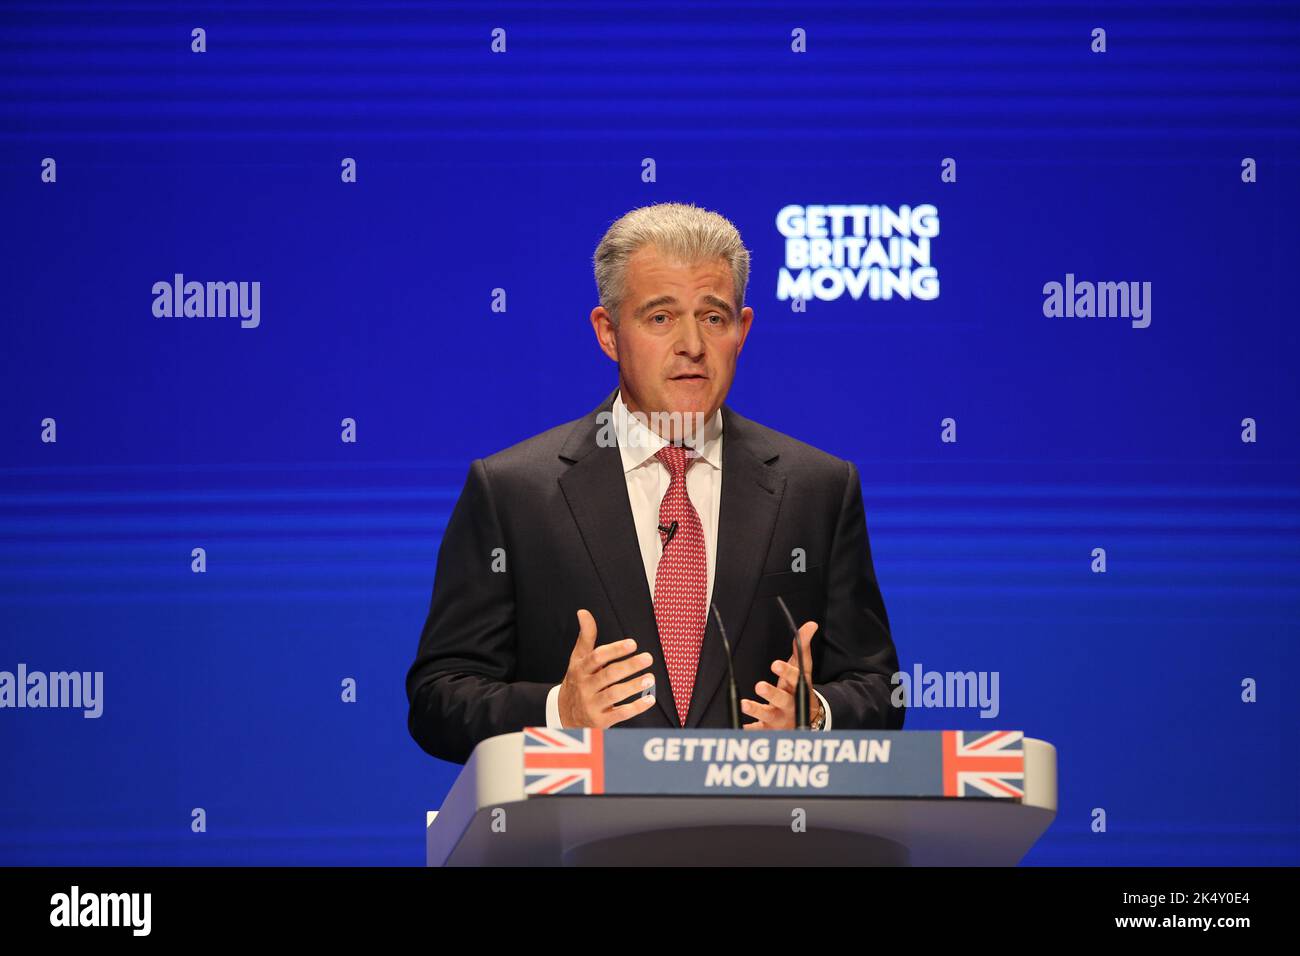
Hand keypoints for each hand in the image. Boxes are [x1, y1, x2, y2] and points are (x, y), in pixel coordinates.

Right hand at [557, 609, 657, 727]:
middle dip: (629, 666)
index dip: (614, 650)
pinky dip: (635, 707)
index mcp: (580, 669)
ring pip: (614, 695)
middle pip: (608, 675)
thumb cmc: (576, 681)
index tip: (632, 643)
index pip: (597, 657)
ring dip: (633, 686)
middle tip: (648, 658)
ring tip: (650, 678)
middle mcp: (585, 687)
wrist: (562, 714)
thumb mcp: (577, 659)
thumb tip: (583, 612)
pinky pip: (619, 714)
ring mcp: (591, 705)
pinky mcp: (600, 721)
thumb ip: (585, 636)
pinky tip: (649, 699)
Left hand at [741, 620, 820, 729]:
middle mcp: (791, 705)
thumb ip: (803, 647)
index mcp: (798, 688)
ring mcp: (780, 719)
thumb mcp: (803, 670)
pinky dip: (749, 730)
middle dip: (772, 693)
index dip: (786, 672)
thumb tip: (811, 624)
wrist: (808, 722)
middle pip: (783, 699)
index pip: (795, 679)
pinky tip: (740, 727)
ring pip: (769, 716)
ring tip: (744, 704)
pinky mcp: (769, 730)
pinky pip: (758, 731)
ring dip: (756, 710)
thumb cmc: (799, 690)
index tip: (775, 664)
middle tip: (759, 685)